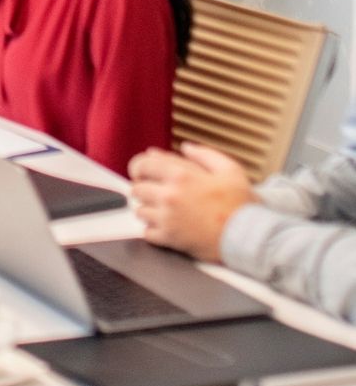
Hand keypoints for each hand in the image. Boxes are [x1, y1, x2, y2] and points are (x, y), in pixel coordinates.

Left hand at [129, 143, 254, 261]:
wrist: (249, 237)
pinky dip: (153, 230)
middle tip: (154, 192)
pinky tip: (165, 226)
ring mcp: (167, 218)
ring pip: (140, 211)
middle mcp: (169, 195)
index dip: (139, 167)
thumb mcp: (230, 169)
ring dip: (148, 209)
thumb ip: (205, 154)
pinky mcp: (170, 239)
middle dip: (144, 188)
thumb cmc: (241, 204)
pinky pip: (147, 233)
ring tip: (161, 210)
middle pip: (137, 189)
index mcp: (181, 175)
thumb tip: (186, 147)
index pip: (143, 165)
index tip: (142, 172)